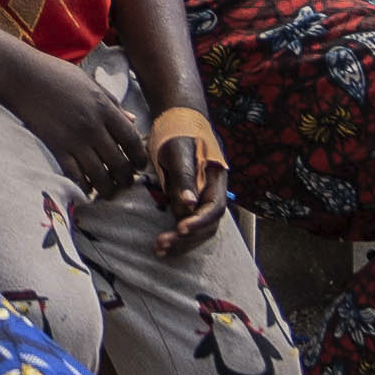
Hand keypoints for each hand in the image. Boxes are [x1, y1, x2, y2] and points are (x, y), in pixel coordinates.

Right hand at [0, 43, 146, 191]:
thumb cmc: (56, 74)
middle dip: (126, 178)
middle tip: (125, 182)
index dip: (140, 158)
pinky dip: (83, 186)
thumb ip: (113, 103)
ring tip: (109, 191)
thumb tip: (132, 120)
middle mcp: (93, 126)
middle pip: (119, 162)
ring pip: (100, 175)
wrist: (21, 76)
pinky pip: (75, 175)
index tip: (140, 165)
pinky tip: (86, 188)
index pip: (132, 140)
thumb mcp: (90, 83)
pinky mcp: (55, 148)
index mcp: (104, 107)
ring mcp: (74, 139)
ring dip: (107, 188)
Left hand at [129, 104, 236, 243]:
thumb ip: (185, 176)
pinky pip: (186, 226)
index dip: (199, 221)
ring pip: (197, 230)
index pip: (215, 208)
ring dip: (180, 243)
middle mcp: (212, 195)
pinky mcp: (188, 205)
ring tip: (158, 250)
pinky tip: (160, 247)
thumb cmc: (179, 134)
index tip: (181, 228)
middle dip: (186, 238)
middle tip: (162, 243)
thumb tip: (189, 204)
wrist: (177, 124)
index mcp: (216, 181)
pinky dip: (175, 238)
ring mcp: (201, 202)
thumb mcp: (179, 150)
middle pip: (207, 225)